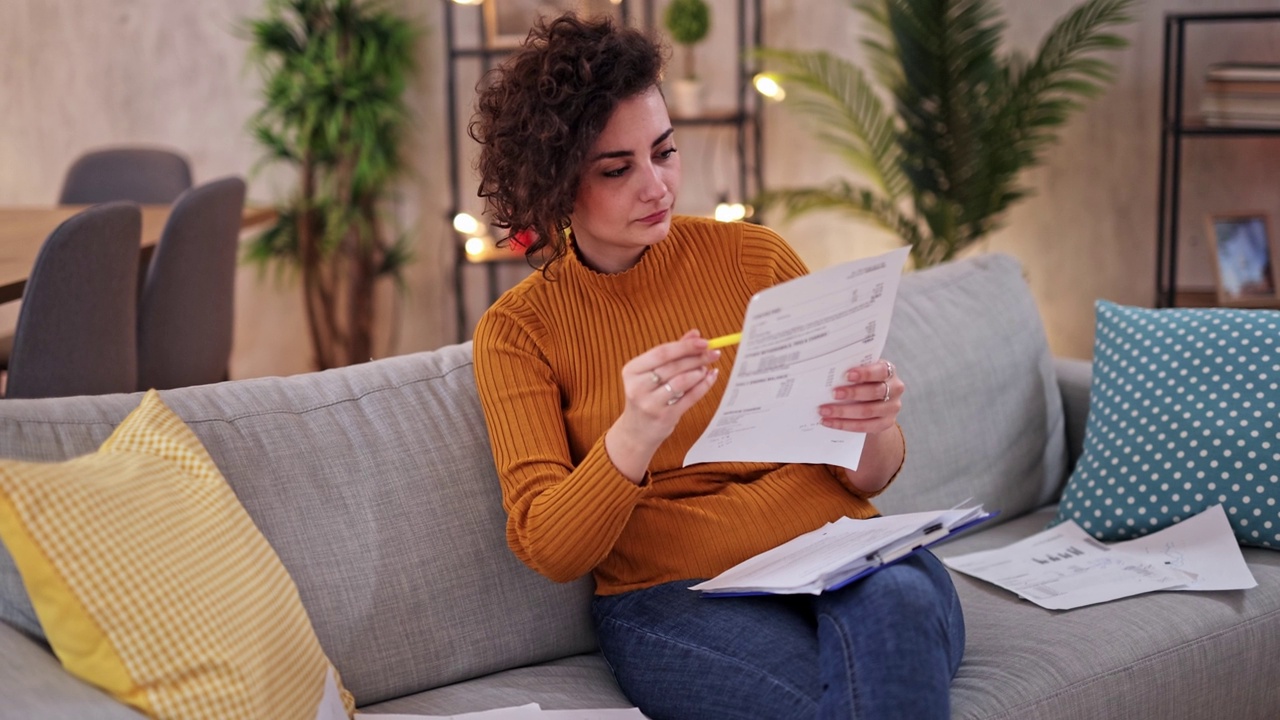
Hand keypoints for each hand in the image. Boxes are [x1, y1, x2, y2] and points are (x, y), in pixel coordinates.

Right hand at [606, 330, 720, 481]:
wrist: (636, 432)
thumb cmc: (646, 396)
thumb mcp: (651, 373)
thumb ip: (673, 352)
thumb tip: (695, 334)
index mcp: (632, 371)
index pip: (661, 353)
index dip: (685, 346)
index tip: (703, 341)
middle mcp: (638, 387)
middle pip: (673, 366)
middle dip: (696, 358)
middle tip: (713, 352)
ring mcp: (650, 404)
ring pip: (681, 382)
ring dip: (699, 372)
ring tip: (706, 368)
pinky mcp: (665, 417)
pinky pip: (690, 398)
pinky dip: (703, 386)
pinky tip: (710, 378)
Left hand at [819, 359, 901, 433]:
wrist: (873, 400)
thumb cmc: (862, 380)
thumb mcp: (861, 372)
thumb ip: (851, 372)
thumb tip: (829, 376)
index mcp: (888, 371)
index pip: (880, 371)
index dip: (865, 373)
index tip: (847, 375)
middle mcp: (895, 389)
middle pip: (874, 392)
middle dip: (852, 393)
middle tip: (833, 394)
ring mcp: (892, 408)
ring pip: (868, 411)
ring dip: (843, 412)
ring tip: (824, 411)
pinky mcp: (886, 423)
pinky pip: (864, 426)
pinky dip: (844, 424)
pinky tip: (829, 422)